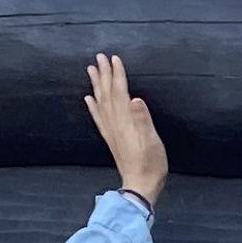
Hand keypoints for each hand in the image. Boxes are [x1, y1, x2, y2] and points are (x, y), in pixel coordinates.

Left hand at [87, 51, 166, 206]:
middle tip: (99, 57)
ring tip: (91, 70)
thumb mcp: (152, 141)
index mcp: (126, 121)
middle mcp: (115, 123)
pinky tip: (89, 98)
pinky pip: (99, 118)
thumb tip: (136, 99)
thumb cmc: (151, 164)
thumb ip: (143, 120)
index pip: (119, 92)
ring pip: (101, 102)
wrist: (140, 185)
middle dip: (103, 74)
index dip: (117, 74)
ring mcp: (111, 131)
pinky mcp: (111, 138)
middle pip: (107, 94)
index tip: (114, 58)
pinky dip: (93, 106)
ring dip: (96, 85)